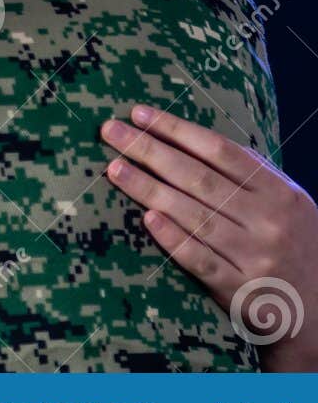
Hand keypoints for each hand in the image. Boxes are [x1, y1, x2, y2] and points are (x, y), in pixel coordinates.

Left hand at [101, 105, 317, 370]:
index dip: (177, 129)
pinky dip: (173, 238)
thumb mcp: (286, 203)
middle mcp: (269, 221)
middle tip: (110, 131)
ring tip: (114, 169)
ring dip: (149, 189)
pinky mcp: (240, 290)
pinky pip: (200, 260)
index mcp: (279, 192)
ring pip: (194, 216)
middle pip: (199, 179)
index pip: (220, 151)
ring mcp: (255, 256)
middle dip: (150, 151)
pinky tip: (147, 219)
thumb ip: (248, 173)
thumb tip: (188, 137)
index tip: (138, 113)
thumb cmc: (293, 242)